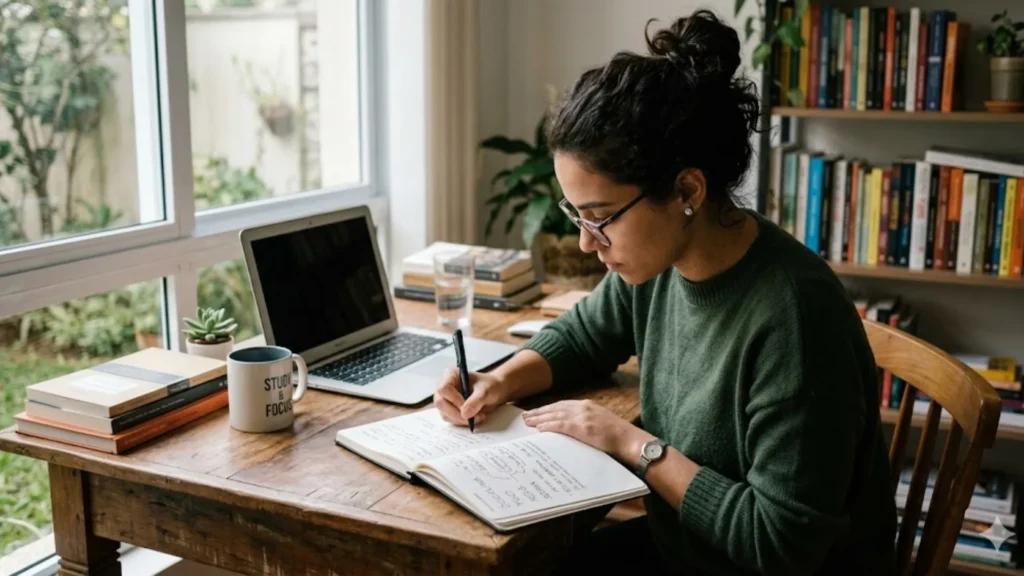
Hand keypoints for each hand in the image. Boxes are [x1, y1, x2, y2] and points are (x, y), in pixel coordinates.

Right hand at [433, 369, 507, 426]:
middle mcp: (443, 387)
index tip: (468, 408)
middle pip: (440, 403)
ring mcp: (444, 399)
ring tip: (479, 416)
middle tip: (474, 417)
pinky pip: (450, 420)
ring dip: (462, 419)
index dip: (454, 400)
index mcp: (450, 375)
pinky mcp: (448, 410)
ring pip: (445, 414)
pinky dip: (462, 422)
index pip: (443, 389)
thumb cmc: (489, 386)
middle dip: (458, 413)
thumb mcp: (486, 390)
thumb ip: (476, 400)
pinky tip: (475, 418)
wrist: (493, 392)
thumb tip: (464, 414)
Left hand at [522, 399, 652, 462]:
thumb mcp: (600, 422)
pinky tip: (539, 428)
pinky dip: (549, 426)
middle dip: (540, 412)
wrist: (629, 440)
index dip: (548, 409)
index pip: (562, 405)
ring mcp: (582, 416)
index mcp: (587, 405)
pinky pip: (560, 425)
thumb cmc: (618, 436)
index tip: (537, 412)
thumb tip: (572, 428)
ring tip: (528, 422)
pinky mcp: (582, 427)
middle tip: (526, 416)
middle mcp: (583, 407)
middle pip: (556, 408)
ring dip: (540, 418)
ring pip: (555, 415)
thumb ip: (586, 422)